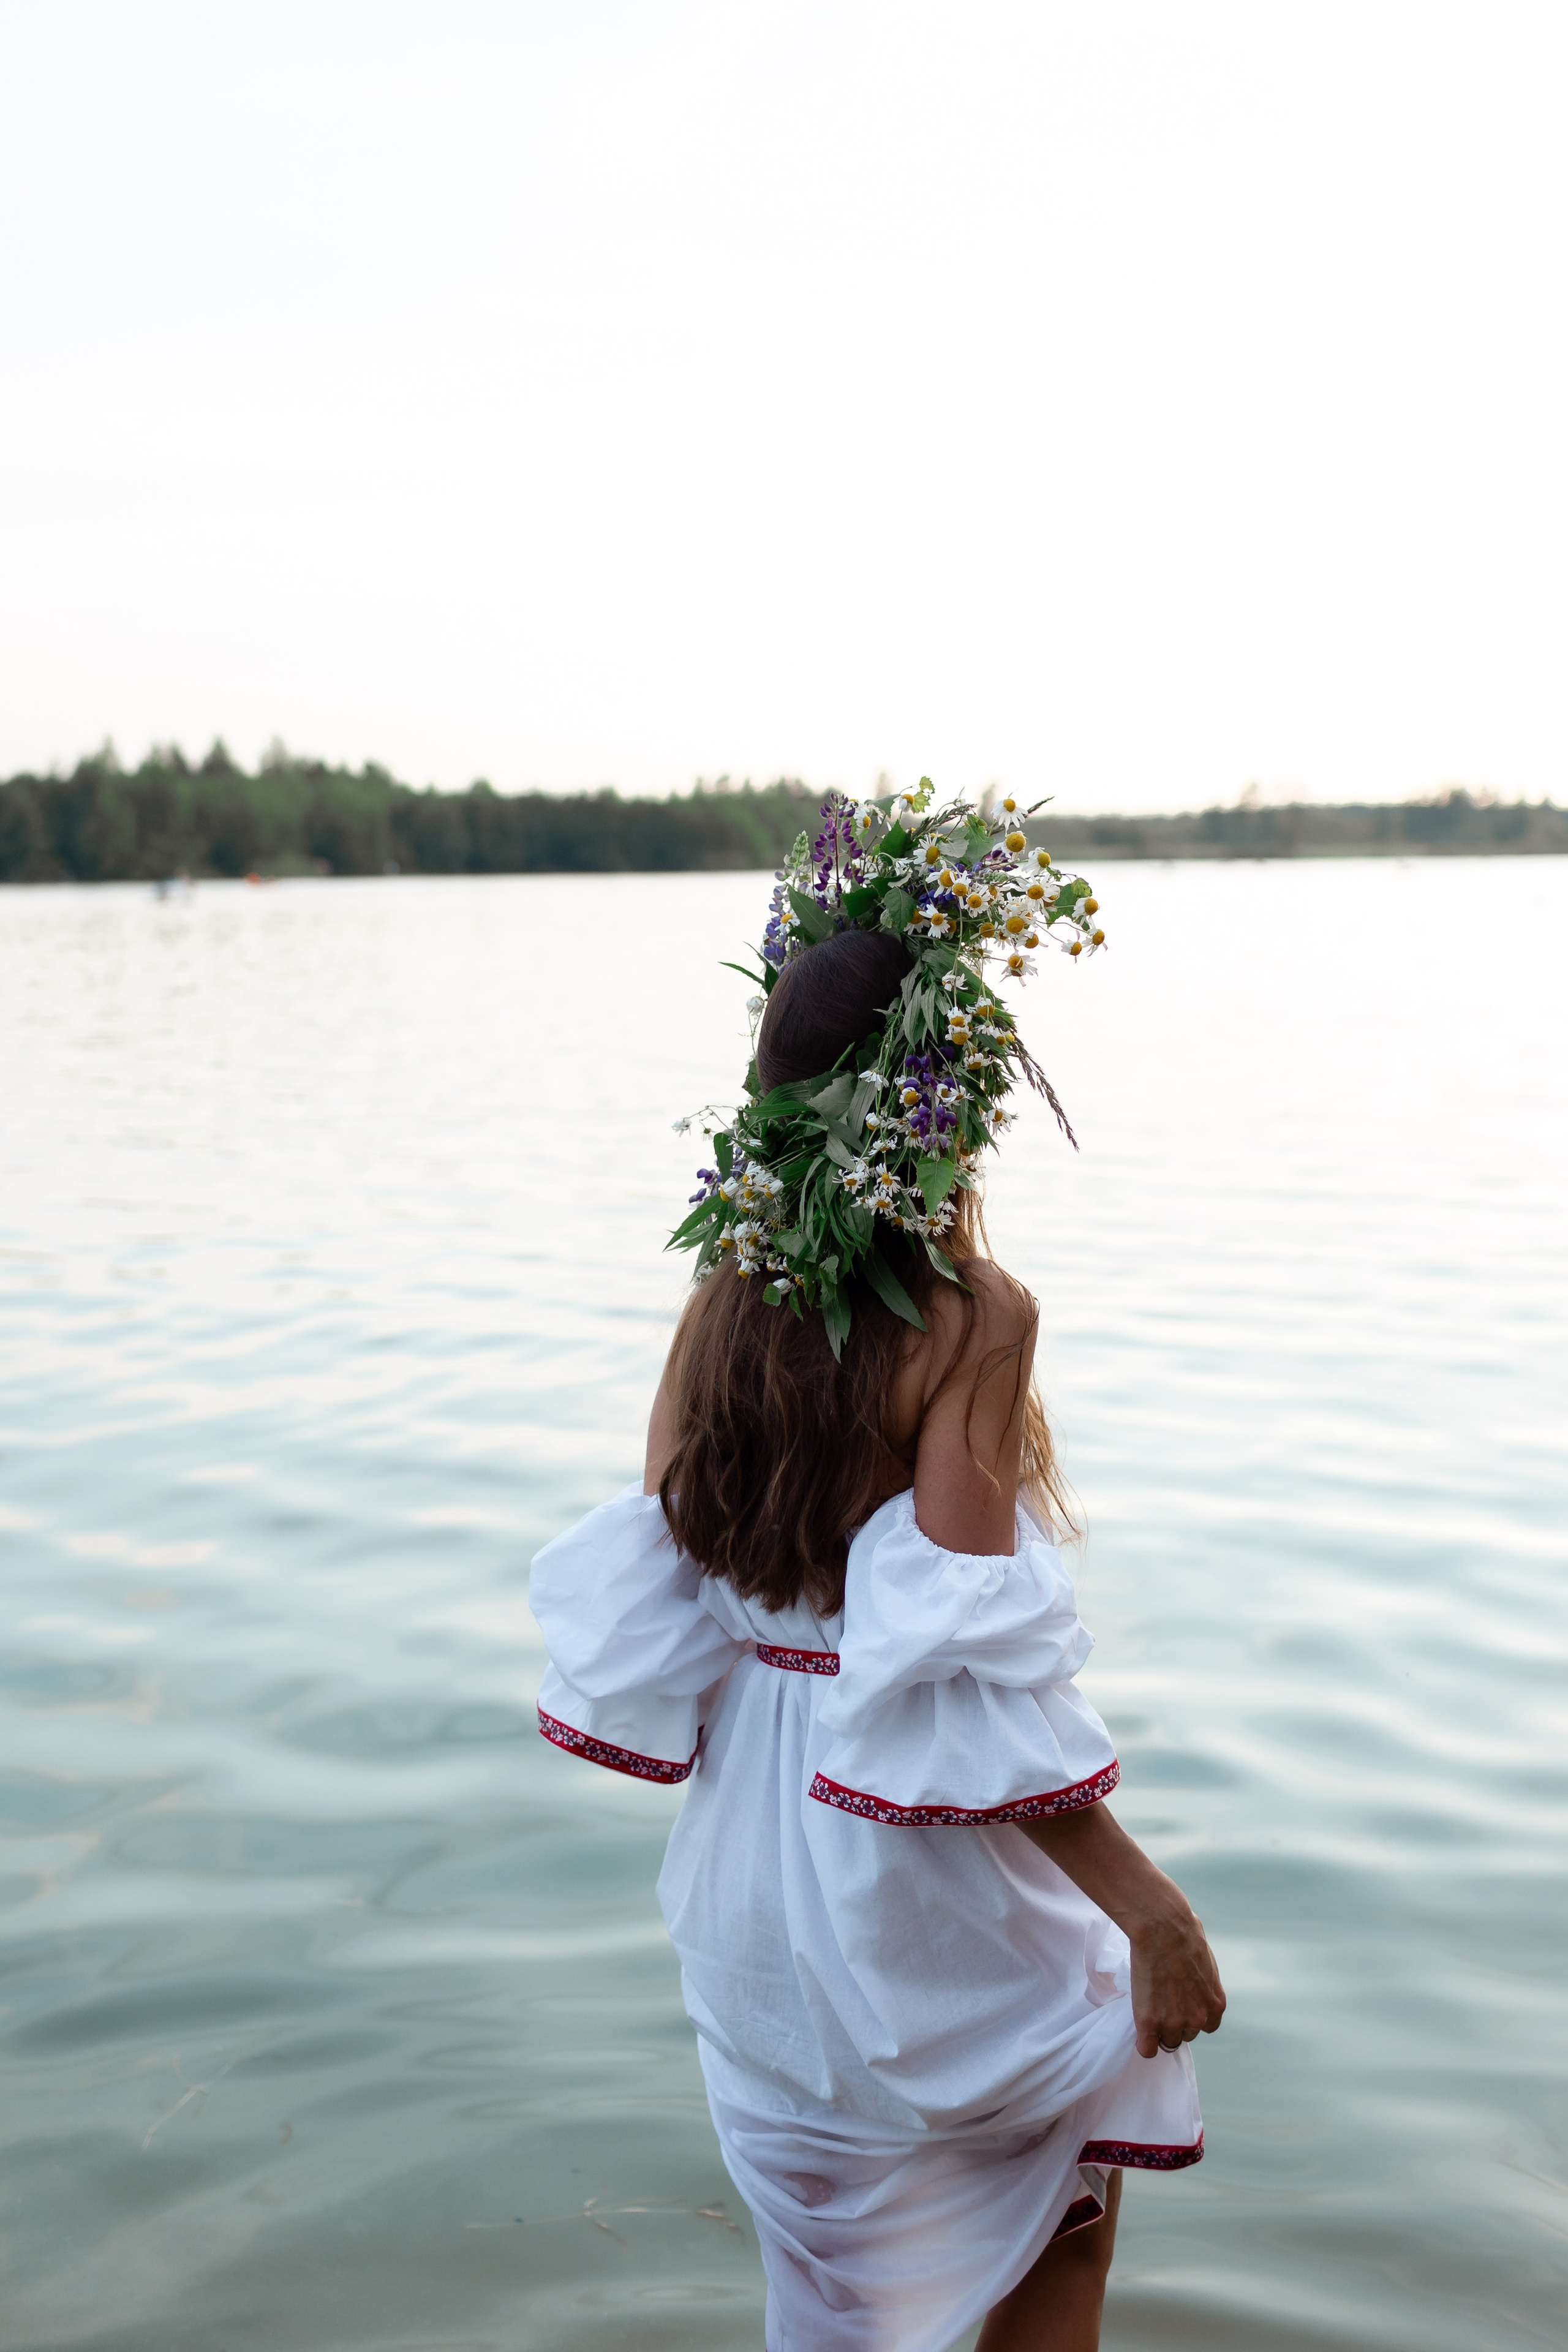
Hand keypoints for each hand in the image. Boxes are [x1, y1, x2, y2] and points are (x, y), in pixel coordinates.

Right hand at [1013, 1802, 1226, 2058]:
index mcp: (1215, 2005)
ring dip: (1158, 2028)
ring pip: (1166, 2041)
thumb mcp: (1206, 1962)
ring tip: (1149, 2005)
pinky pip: (1146, 2049)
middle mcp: (1198, 2020)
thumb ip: (1204, 1984)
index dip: (1190, 2015)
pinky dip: (1143, 2041)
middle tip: (1161, 2000)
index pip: (1206, 2028)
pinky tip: (1140, 2028)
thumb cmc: (1184, 1933)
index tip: (1179, 2003)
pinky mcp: (1148, 2021)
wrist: (1161, 1926)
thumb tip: (1196, 1987)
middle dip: (1175, 2021)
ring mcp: (1173, 2022)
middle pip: (1185, 2035)